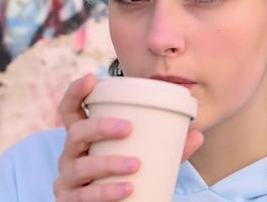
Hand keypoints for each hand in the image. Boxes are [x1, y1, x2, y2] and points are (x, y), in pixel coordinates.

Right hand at [53, 74, 203, 200]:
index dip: (76, 91)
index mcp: (84, 136)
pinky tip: (126, 189)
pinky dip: (107, 192)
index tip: (91, 78)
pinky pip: (85, 196)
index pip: (70, 109)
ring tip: (136, 164)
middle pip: (76, 133)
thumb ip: (169, 146)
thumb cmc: (126, 173)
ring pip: (81, 166)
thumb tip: (197, 134)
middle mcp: (71, 154)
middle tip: (128, 127)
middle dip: (100, 126)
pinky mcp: (70, 201)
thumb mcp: (145, 156)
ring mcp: (68, 178)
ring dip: (109, 163)